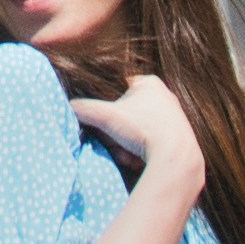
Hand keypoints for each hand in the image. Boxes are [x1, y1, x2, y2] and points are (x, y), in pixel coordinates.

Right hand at [67, 64, 205, 212]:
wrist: (176, 158)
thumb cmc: (143, 130)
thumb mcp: (105, 116)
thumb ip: (82, 108)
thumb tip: (66, 107)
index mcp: (148, 83)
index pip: (115, 92)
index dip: (106, 111)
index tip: (104, 125)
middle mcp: (164, 96)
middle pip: (125, 115)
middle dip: (115, 133)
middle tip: (114, 143)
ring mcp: (173, 117)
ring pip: (136, 130)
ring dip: (126, 145)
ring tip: (126, 155)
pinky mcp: (178, 137)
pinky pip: (150, 142)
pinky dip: (141, 152)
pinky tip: (138, 160)